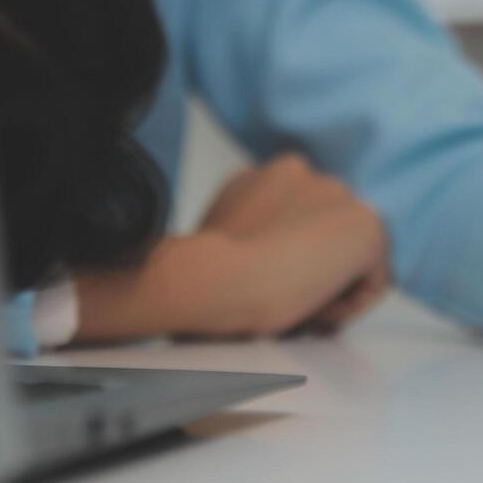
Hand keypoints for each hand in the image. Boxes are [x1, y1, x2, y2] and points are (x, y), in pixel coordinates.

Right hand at [72, 155, 390, 342]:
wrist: (216, 281)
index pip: (294, 230)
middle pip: (323, 244)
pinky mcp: (368, 225)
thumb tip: (110, 296)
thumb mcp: (199, 257)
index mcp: (264, 177)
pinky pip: (371, 280)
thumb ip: (207, 255)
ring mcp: (339, 196)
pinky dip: (345, 304)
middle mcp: (305, 174)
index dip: (280, 269)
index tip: (258, 295)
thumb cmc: (194, 282)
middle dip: (306, 278)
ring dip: (323, 292)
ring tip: (287, 307)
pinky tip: (310, 306)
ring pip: (348, 263)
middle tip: (272, 308)